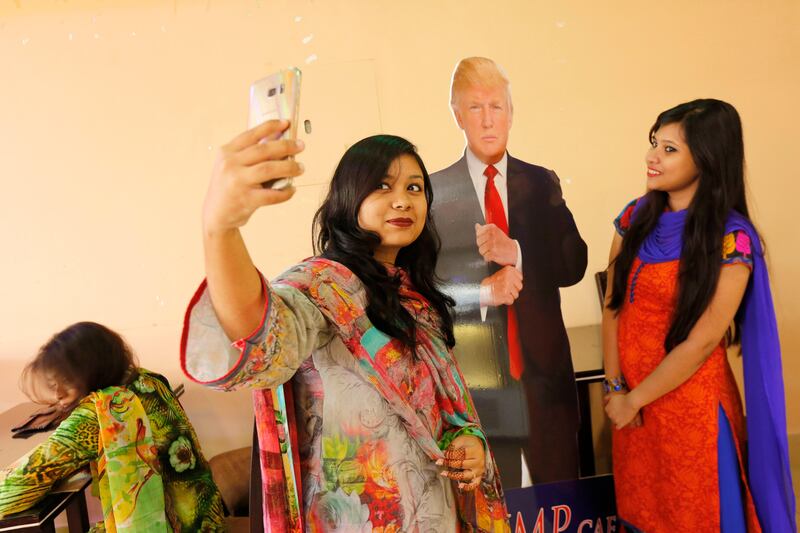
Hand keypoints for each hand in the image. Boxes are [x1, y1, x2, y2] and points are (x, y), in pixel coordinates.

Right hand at [202, 119, 305, 233]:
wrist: (216, 215)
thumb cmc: (228, 187)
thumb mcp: (231, 165)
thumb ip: (250, 153)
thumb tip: (278, 139)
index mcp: (227, 152)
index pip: (251, 134)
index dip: (270, 126)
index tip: (286, 122)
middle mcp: (230, 164)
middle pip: (264, 150)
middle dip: (286, 146)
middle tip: (301, 146)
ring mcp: (237, 182)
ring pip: (269, 169)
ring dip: (289, 167)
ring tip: (301, 168)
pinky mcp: (246, 199)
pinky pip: (272, 194)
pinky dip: (285, 192)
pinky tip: (292, 189)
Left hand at [437, 435, 485, 490]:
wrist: (478, 445)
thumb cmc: (468, 443)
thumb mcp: (461, 440)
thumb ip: (452, 447)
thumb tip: (442, 454)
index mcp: (475, 451)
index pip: (460, 454)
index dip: (449, 455)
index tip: (441, 455)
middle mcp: (478, 461)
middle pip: (462, 464)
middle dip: (448, 463)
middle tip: (438, 462)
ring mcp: (479, 470)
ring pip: (465, 475)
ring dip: (453, 475)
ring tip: (443, 473)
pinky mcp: (479, 476)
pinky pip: (474, 484)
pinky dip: (467, 486)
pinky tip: (460, 486)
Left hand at [475, 223, 517, 265]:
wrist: (515, 251)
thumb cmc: (505, 242)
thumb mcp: (496, 232)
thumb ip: (485, 229)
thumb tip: (477, 226)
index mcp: (491, 228)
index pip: (478, 233)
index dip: (482, 238)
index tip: (488, 239)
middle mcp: (491, 234)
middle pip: (478, 242)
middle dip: (483, 246)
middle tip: (491, 246)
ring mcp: (492, 244)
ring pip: (481, 250)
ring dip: (486, 253)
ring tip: (493, 251)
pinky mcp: (493, 253)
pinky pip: (485, 256)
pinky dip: (489, 258)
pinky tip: (494, 255)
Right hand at [480, 266, 522, 305]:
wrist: (481, 291)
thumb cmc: (490, 284)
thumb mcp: (501, 274)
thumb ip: (511, 275)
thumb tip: (519, 278)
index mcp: (508, 270)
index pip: (520, 278)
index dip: (514, 282)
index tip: (509, 283)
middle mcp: (508, 276)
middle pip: (520, 287)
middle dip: (513, 290)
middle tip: (505, 289)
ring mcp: (507, 285)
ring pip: (516, 295)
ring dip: (509, 296)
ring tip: (502, 293)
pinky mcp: (505, 294)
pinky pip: (511, 300)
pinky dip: (506, 301)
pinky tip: (501, 297)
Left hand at [604, 392, 641, 428]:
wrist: (631, 402)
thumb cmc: (622, 398)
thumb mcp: (612, 396)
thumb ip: (607, 398)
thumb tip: (604, 400)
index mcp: (607, 409)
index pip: (608, 411)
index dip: (613, 410)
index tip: (617, 409)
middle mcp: (609, 415)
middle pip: (611, 416)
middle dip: (615, 415)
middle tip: (621, 413)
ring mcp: (615, 420)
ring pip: (614, 422)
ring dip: (617, 420)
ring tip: (622, 418)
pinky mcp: (620, 424)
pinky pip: (617, 427)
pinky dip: (619, 426)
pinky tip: (622, 424)